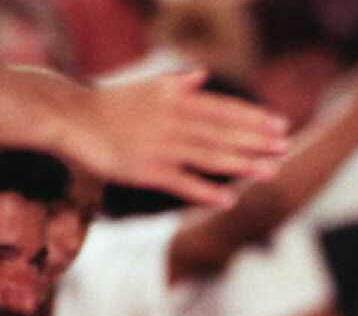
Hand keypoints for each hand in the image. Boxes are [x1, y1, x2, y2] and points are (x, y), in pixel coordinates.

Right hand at [69, 70, 289, 207]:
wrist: (71, 117)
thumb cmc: (111, 104)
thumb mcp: (146, 86)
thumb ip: (177, 84)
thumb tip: (201, 75)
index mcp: (176, 98)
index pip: (224, 108)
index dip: (254, 117)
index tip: (281, 124)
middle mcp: (173, 120)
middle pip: (223, 131)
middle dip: (258, 140)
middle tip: (286, 147)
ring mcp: (161, 146)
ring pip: (209, 156)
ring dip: (242, 164)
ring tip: (270, 171)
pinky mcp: (146, 170)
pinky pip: (183, 183)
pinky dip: (206, 191)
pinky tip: (229, 199)